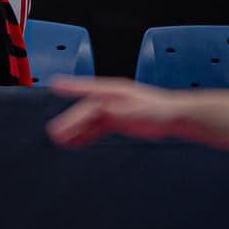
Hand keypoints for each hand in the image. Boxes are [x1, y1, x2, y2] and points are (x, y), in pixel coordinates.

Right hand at [47, 76, 179, 147]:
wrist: (173, 117)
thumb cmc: (160, 109)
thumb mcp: (140, 111)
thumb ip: (121, 111)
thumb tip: (102, 110)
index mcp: (114, 91)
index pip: (89, 90)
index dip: (71, 88)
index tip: (55, 85)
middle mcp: (109, 100)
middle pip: (85, 110)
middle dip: (69, 121)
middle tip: (54, 131)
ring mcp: (111, 110)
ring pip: (88, 121)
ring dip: (74, 130)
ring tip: (60, 140)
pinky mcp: (115, 121)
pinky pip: (95, 129)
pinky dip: (84, 135)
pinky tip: (76, 142)